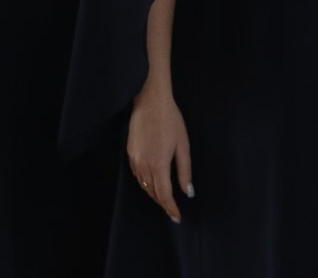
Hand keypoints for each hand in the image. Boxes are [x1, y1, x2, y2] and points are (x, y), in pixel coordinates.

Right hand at [126, 82, 192, 222]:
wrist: (150, 101)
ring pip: (144, 186)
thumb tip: (187, 191)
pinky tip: (152, 181)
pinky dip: (145, 183)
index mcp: (159, 165)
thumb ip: (185, 170)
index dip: (171, 209)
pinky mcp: (130, 154)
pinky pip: (137, 176)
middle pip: (153, 193)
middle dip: (163, 203)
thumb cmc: (170, 120)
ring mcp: (135, 160)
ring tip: (164, 198)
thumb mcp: (183, 145)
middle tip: (172, 210)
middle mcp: (144, 166)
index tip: (177, 217)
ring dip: (154, 194)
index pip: (164, 195)